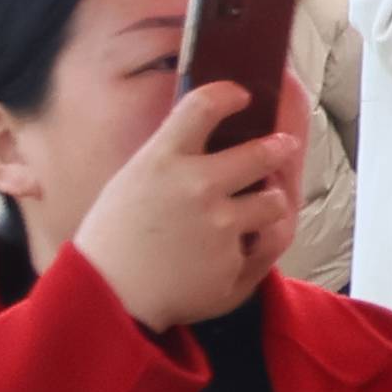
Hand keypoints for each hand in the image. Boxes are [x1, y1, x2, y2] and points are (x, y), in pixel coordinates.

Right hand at [70, 86, 297, 329]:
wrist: (108, 296)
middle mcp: (196, 187)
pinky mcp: (235, 261)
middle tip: (283, 145)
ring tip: (258, 207)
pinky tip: (242, 245)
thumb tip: (212, 139)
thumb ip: (172, 160)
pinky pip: (269, 243)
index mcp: (161, 161)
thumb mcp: (131, 183)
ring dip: (269, 203)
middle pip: (261, 152)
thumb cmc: (115, 238)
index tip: (241, 95)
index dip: (228, 94)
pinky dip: (259, 243)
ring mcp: (220, 226)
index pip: (203, 106)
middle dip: (278, 147)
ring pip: (274, 202)